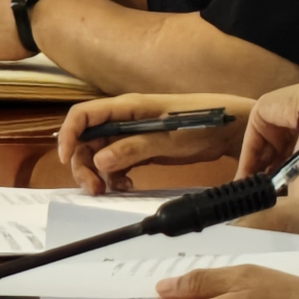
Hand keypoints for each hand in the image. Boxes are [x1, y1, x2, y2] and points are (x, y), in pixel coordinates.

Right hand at [54, 91, 258, 188]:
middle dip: (83, 163)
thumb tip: (101, 160)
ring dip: (99, 173)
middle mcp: (124, 119)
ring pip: (99, 154)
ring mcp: (132, 134)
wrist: (233, 128)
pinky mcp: (142, 148)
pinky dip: (115, 176)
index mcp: (127, 108)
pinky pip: (117, 163)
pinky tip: (126, 186)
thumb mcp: (170, 138)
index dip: (68, 135)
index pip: (83, 115)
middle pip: (87, 139)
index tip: (65, 158)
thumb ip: (134, 148)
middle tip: (93, 188)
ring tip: (110, 190)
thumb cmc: (204, 122)